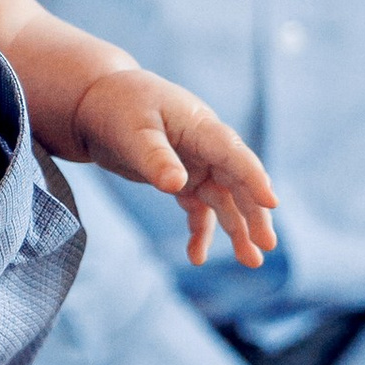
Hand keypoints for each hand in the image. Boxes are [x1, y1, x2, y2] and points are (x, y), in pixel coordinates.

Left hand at [66, 68, 276, 270]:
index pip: (233, 153)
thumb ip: (155, 158)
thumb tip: (177, 186)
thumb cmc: (117, 106)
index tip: (270, 202)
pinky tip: (197, 257)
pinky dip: (200, 232)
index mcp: (199, 126)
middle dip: (254, 212)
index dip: (253, 177)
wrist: (94, 104)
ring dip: (237, 229)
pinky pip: (198, 210)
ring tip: (251, 260)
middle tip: (268, 244)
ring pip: (223, 200)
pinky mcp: (181, 180)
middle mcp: (205, 146)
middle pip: (237, 181)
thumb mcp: (132, 130)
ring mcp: (195, 164)